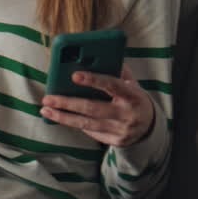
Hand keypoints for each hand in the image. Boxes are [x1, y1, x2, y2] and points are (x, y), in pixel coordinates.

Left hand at [40, 64, 155, 147]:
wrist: (151, 126)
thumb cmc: (134, 98)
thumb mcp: (132, 83)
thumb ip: (116, 71)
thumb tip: (94, 57)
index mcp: (132, 95)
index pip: (111, 85)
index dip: (93, 80)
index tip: (74, 75)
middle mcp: (127, 114)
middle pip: (92, 108)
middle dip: (67, 103)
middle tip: (48, 97)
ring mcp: (121, 130)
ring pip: (87, 124)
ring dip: (63, 117)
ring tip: (46, 109)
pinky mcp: (115, 141)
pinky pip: (91, 132)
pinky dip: (75, 123)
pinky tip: (62, 117)